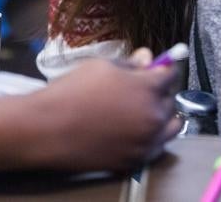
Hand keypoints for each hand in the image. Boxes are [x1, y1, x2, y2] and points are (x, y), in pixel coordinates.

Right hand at [29, 58, 179, 171]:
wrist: (50, 128)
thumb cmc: (72, 92)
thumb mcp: (101, 66)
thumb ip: (131, 64)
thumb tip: (148, 59)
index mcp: (147, 88)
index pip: (171, 74)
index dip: (163, 68)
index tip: (156, 68)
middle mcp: (153, 116)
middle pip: (171, 100)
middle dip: (159, 92)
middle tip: (140, 89)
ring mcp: (147, 141)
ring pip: (171, 127)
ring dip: (161, 116)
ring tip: (142, 111)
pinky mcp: (137, 159)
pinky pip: (157, 147)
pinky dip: (152, 137)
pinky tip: (135, 131)